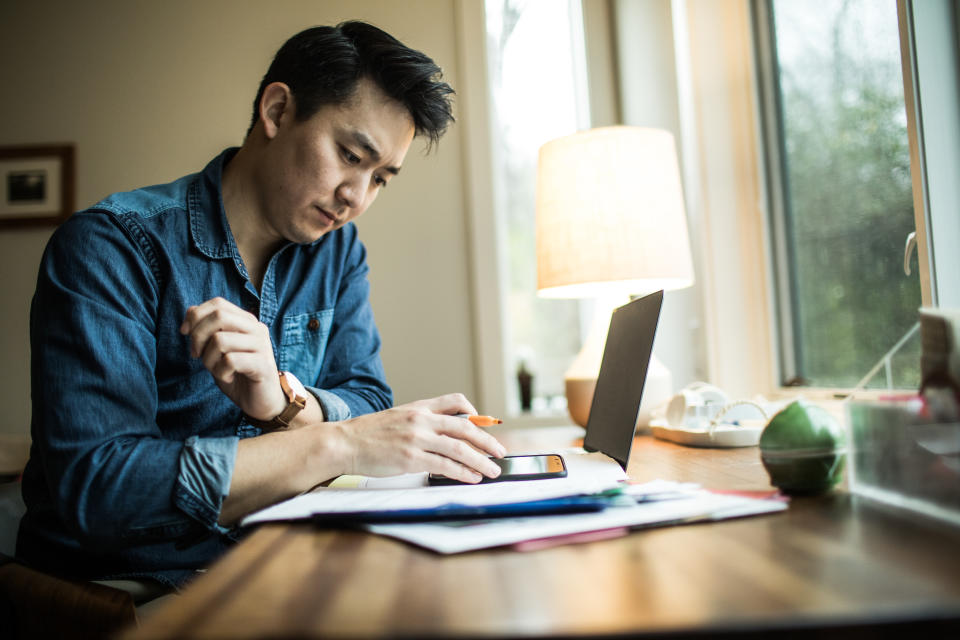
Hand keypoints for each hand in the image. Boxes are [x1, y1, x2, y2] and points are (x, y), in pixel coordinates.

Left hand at [180, 297, 285, 420]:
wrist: (262, 401)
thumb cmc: (238, 374)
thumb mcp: (218, 349)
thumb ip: (208, 329)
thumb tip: (190, 311)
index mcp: (247, 321)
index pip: (218, 303)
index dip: (196, 315)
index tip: (184, 332)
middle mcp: (257, 328)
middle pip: (219, 316)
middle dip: (198, 335)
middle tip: (197, 354)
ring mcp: (262, 345)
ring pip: (220, 340)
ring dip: (208, 359)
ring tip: (216, 370)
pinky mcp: (263, 365)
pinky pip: (230, 361)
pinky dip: (220, 372)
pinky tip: (228, 378)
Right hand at [331, 394, 506, 482]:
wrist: (344, 442)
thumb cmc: (368, 434)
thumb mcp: (398, 418)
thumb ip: (421, 422)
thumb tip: (445, 434)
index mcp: (419, 407)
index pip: (455, 400)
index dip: (475, 413)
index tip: (486, 424)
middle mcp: (421, 419)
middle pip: (465, 427)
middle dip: (487, 441)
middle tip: (500, 451)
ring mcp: (417, 438)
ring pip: (460, 448)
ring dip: (481, 461)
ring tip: (492, 470)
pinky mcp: (411, 458)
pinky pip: (445, 465)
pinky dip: (463, 472)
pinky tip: (471, 477)